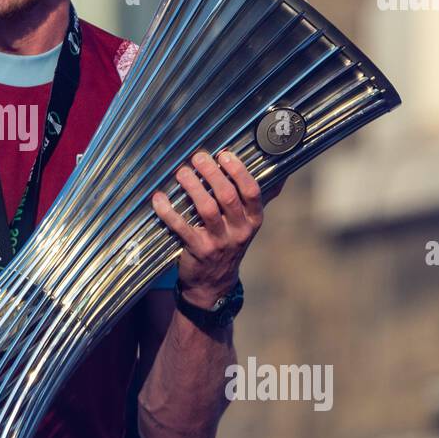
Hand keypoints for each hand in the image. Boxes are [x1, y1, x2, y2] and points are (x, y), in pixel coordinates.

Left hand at [150, 150, 277, 308]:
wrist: (213, 282)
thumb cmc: (229, 242)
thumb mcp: (247, 224)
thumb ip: (256, 199)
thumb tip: (280, 172)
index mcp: (253, 220)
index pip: (252, 191)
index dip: (238, 171)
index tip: (224, 154)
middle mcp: (239, 231)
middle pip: (227, 196)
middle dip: (212, 174)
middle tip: (198, 158)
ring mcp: (219, 242)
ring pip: (206, 209)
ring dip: (193, 187)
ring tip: (181, 172)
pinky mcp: (198, 250)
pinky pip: (182, 227)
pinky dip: (168, 211)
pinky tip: (159, 198)